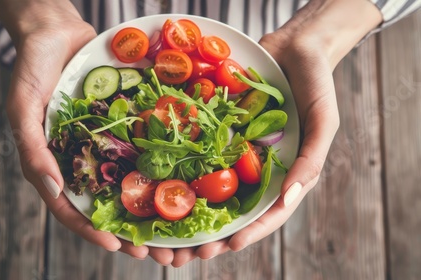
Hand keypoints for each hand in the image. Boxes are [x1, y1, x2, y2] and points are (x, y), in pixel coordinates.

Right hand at [0, 0, 175, 260]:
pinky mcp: (121, 127)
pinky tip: (181, 181)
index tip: (119, 247)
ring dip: (152, 209)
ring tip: (176, 229)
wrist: (56, 32)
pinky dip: (159, 168)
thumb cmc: (32, 69)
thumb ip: (33, 149)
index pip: (73, 208)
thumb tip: (55, 189)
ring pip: (130, 184)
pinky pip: (141, 150)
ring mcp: (103, 146)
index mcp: (55, 165)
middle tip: (159, 253)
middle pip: (107, 205)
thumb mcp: (22, 108)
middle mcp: (82, 160)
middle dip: (132, 230)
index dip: (93, 231)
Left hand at [170, 0, 382, 265]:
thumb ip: (310, 159)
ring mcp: (236, 151)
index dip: (249, 232)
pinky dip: (183, 169)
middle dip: (212, 233)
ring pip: (211, 188)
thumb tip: (288, 198)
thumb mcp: (323, 121)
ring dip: (190, 211)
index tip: (228, 246)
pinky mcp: (219, 132)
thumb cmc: (316, 84)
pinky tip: (161, 182)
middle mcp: (257, 167)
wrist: (294, 46)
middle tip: (187, 252)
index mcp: (285, 173)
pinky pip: (200, 152)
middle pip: (233, 209)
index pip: (267, 212)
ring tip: (168, 231)